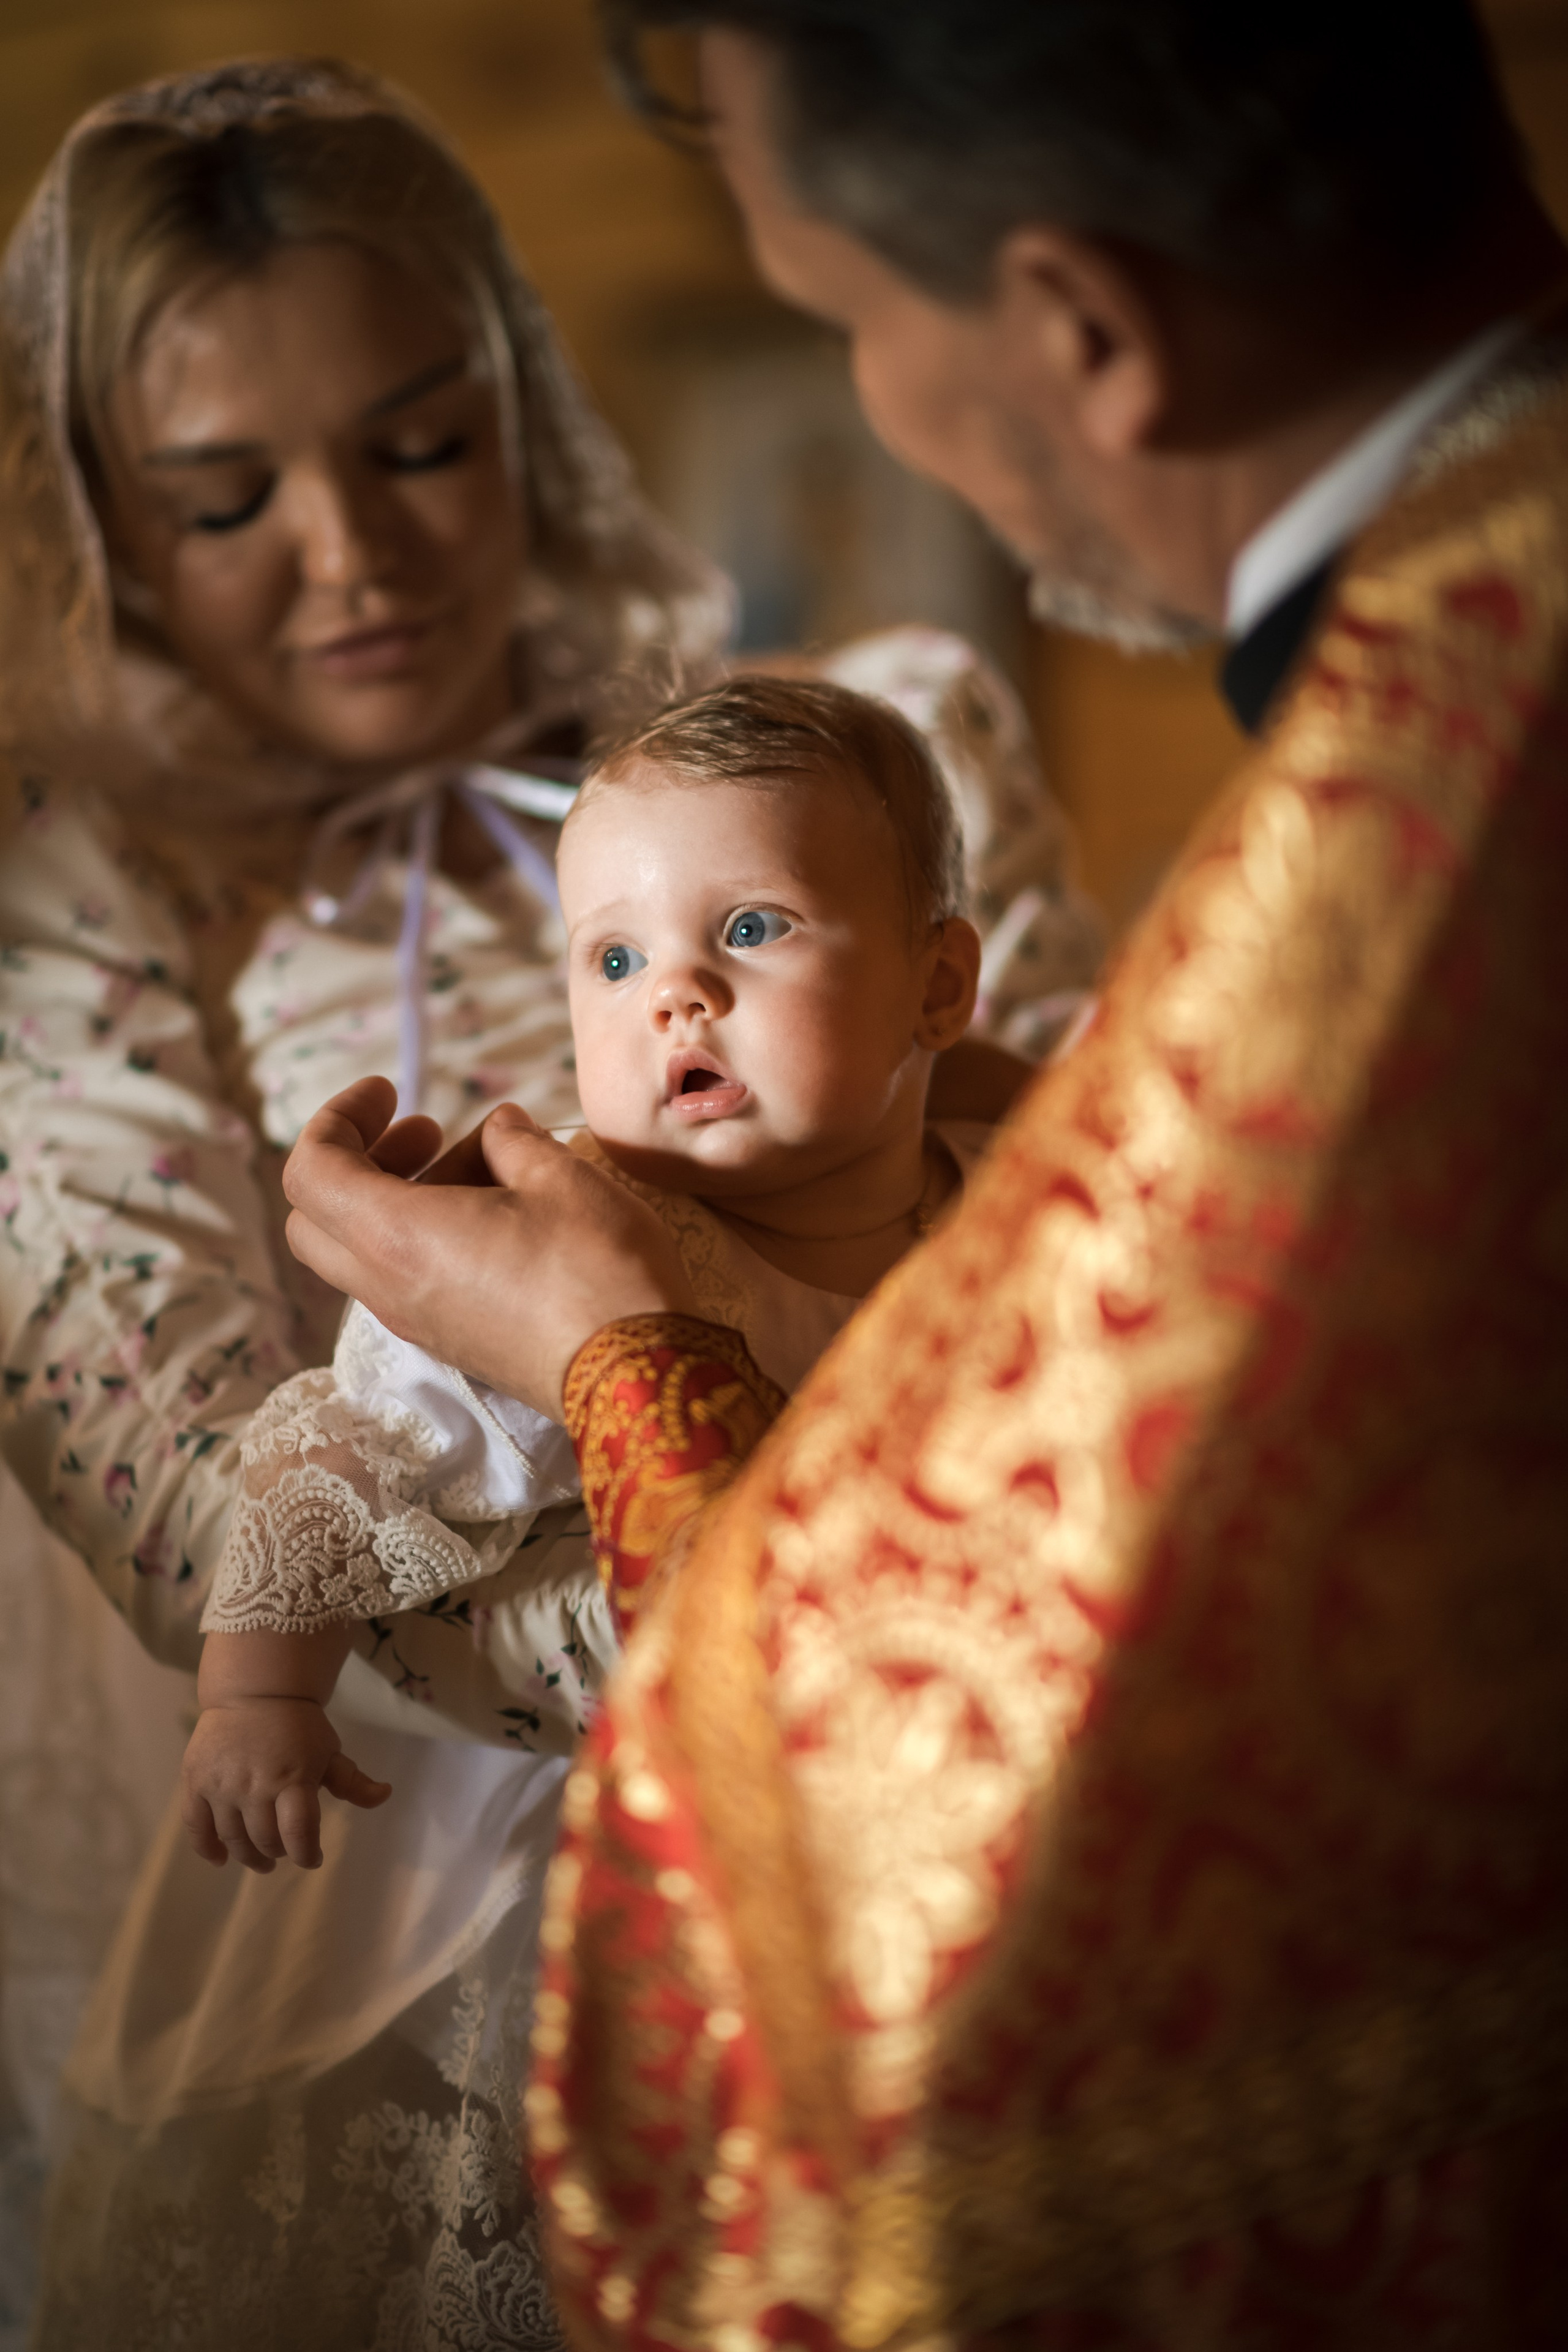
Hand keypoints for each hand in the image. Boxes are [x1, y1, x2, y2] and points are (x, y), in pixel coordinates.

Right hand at [180, 1697, 391, 1871]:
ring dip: (248, 1856)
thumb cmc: (298, 1727)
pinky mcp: (196, 1782)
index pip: (299, 1832)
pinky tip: (219, 1859)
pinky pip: (196, 1825)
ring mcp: (222, 1785)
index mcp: (293, 1778)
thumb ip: (353, 1781)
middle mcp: (255, 1786)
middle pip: (265, 1839)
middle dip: (278, 1852)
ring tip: (260, 1859)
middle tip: (283, 1852)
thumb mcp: (330, 1751)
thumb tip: (384, 1795)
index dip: (307, 1853)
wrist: (255, 1692)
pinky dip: (206, 1848)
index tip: (312, 1858)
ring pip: (233, 1839)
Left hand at [282, 1077, 695, 1416]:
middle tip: (423, 1131)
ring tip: (488, 1165)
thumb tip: (497, 1128)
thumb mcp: (559, 1177)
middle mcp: (388, 1286)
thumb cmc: (598, 1269)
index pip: (310, 1171)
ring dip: (399, 1196)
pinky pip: (404, 1278)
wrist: (636, 1376)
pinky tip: (501, 1215)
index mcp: (395, 1237)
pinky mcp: (450, 1342)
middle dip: (355, 1161)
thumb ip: (511, 1141)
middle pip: (316, 1219)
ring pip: (363, 1249)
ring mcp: (417, 1322)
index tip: (389, 1092)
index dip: (337, 1118)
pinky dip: (425, 1235)